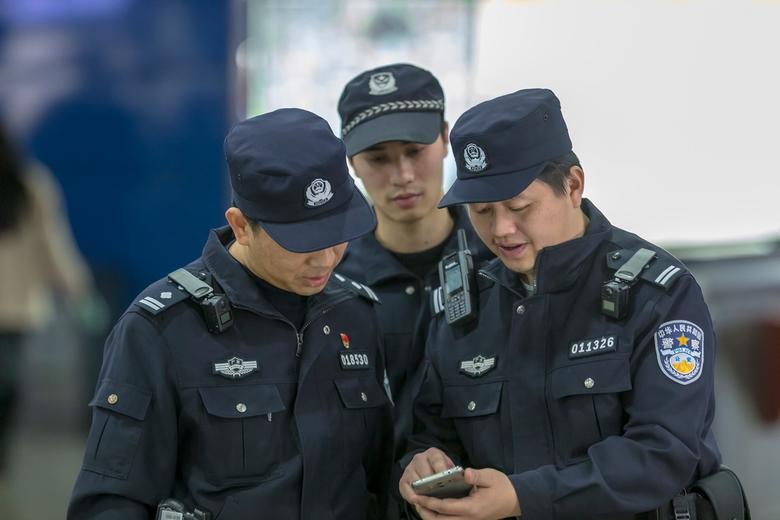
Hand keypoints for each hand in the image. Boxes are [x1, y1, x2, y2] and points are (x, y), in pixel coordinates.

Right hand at [399, 448, 457, 506]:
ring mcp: (409, 469)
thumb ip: (455, 472)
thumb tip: (463, 478)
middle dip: (432, 484)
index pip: (437, 460)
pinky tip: (419, 502)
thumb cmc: (441, 471)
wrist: (426, 469)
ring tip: (430, 500)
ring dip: (423, 492)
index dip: (441, 470)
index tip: (446, 480)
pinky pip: (406, 490)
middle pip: (425, 472)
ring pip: (416, 482)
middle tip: (439, 494)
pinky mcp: (403, 480)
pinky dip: (412, 497)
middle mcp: (419, 459)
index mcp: (433, 454)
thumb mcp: (449, 467)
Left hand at [406, 467, 520, 519]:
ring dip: (431, 516)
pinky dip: (440, 516)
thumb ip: (476, 476)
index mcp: (472, 508)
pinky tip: (433, 507)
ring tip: (421, 504)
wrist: (515, 500)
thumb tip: (464, 472)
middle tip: (415, 501)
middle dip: (426, 513)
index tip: (417, 496)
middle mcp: (469, 519)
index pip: (446, 508)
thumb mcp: (490, 476)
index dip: (430, 502)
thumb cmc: (502, 487)